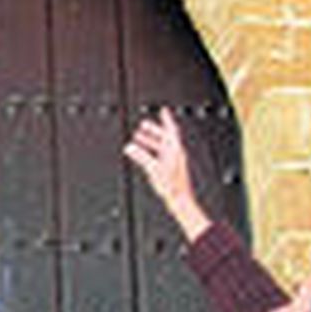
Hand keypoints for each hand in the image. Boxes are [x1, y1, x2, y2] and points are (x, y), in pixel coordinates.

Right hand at [122, 106, 210, 240]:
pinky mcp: (170, 169)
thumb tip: (131, 148)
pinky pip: (159, 155)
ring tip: (139, 138)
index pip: (171, 130)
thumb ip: (141, 157)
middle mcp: (175, 154)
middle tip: (143, 125)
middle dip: (153, 130)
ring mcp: (173, 162)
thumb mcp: (154, 169)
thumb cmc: (173, 186)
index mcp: (175, 150)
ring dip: (150, 141)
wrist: (180, 200)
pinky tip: (144, 154)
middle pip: (164, 137)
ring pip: (161, 147)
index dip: (167, 119)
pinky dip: (151, 152)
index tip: (163, 111)